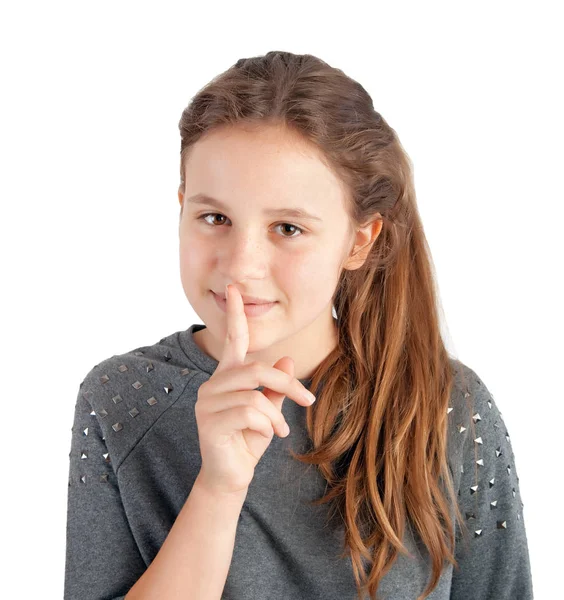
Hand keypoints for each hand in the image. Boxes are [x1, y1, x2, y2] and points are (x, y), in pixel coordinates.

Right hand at [194, 284, 315, 495]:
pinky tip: (273, 435)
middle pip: (256, 368)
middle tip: (309, 400)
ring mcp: (207, 402)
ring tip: (282, 428)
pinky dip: (269, 423)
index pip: (232, 339)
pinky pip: (249, 412)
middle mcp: (213, 384)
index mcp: (227, 376)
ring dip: (276, 413)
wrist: (232, 475)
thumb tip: (287, 359)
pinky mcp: (208, 421)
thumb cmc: (249, 439)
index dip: (235, 314)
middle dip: (288, 384)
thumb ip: (276, 386)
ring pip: (254, 393)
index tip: (235, 289)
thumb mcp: (269, 409)